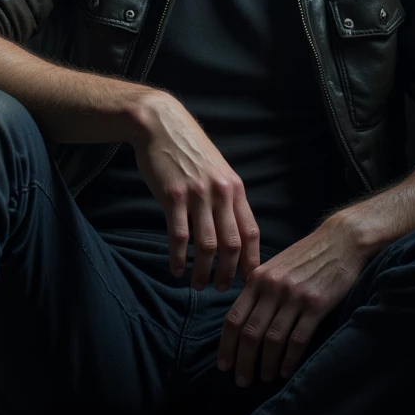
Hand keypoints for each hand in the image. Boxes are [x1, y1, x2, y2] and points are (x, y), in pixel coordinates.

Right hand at [130, 91, 260, 289]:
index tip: (249, 281)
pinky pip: (180, 236)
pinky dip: (179, 258)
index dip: (252, 260)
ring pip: (207, 245)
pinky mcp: (173, 196)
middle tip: (221, 290)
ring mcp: (197, 195)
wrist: (161, 125)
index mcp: (235, 189)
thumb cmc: (189, 151)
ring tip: (197, 285)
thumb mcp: (217, 171)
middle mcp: (220, 193)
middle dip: (229, 273)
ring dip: (203, 271)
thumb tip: (233, 232)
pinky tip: (176, 270)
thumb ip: (226, 199)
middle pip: (232, 244)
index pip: (251, 232)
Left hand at [218, 212, 366, 386]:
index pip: (234, 318)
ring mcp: (294, 297)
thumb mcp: (275, 266)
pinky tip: (286, 371)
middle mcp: (272, 288)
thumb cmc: (307, 255)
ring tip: (264, 378)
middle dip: (243, 361)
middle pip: (250, 333)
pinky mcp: (317, 305)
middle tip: (242, 381)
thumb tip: (244, 317)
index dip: (226, 345)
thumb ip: (259, 289)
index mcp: (258, 279)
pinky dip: (289, 359)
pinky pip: (298, 339)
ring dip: (266, 364)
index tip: (223, 365)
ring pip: (272, 340)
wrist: (341, 240)